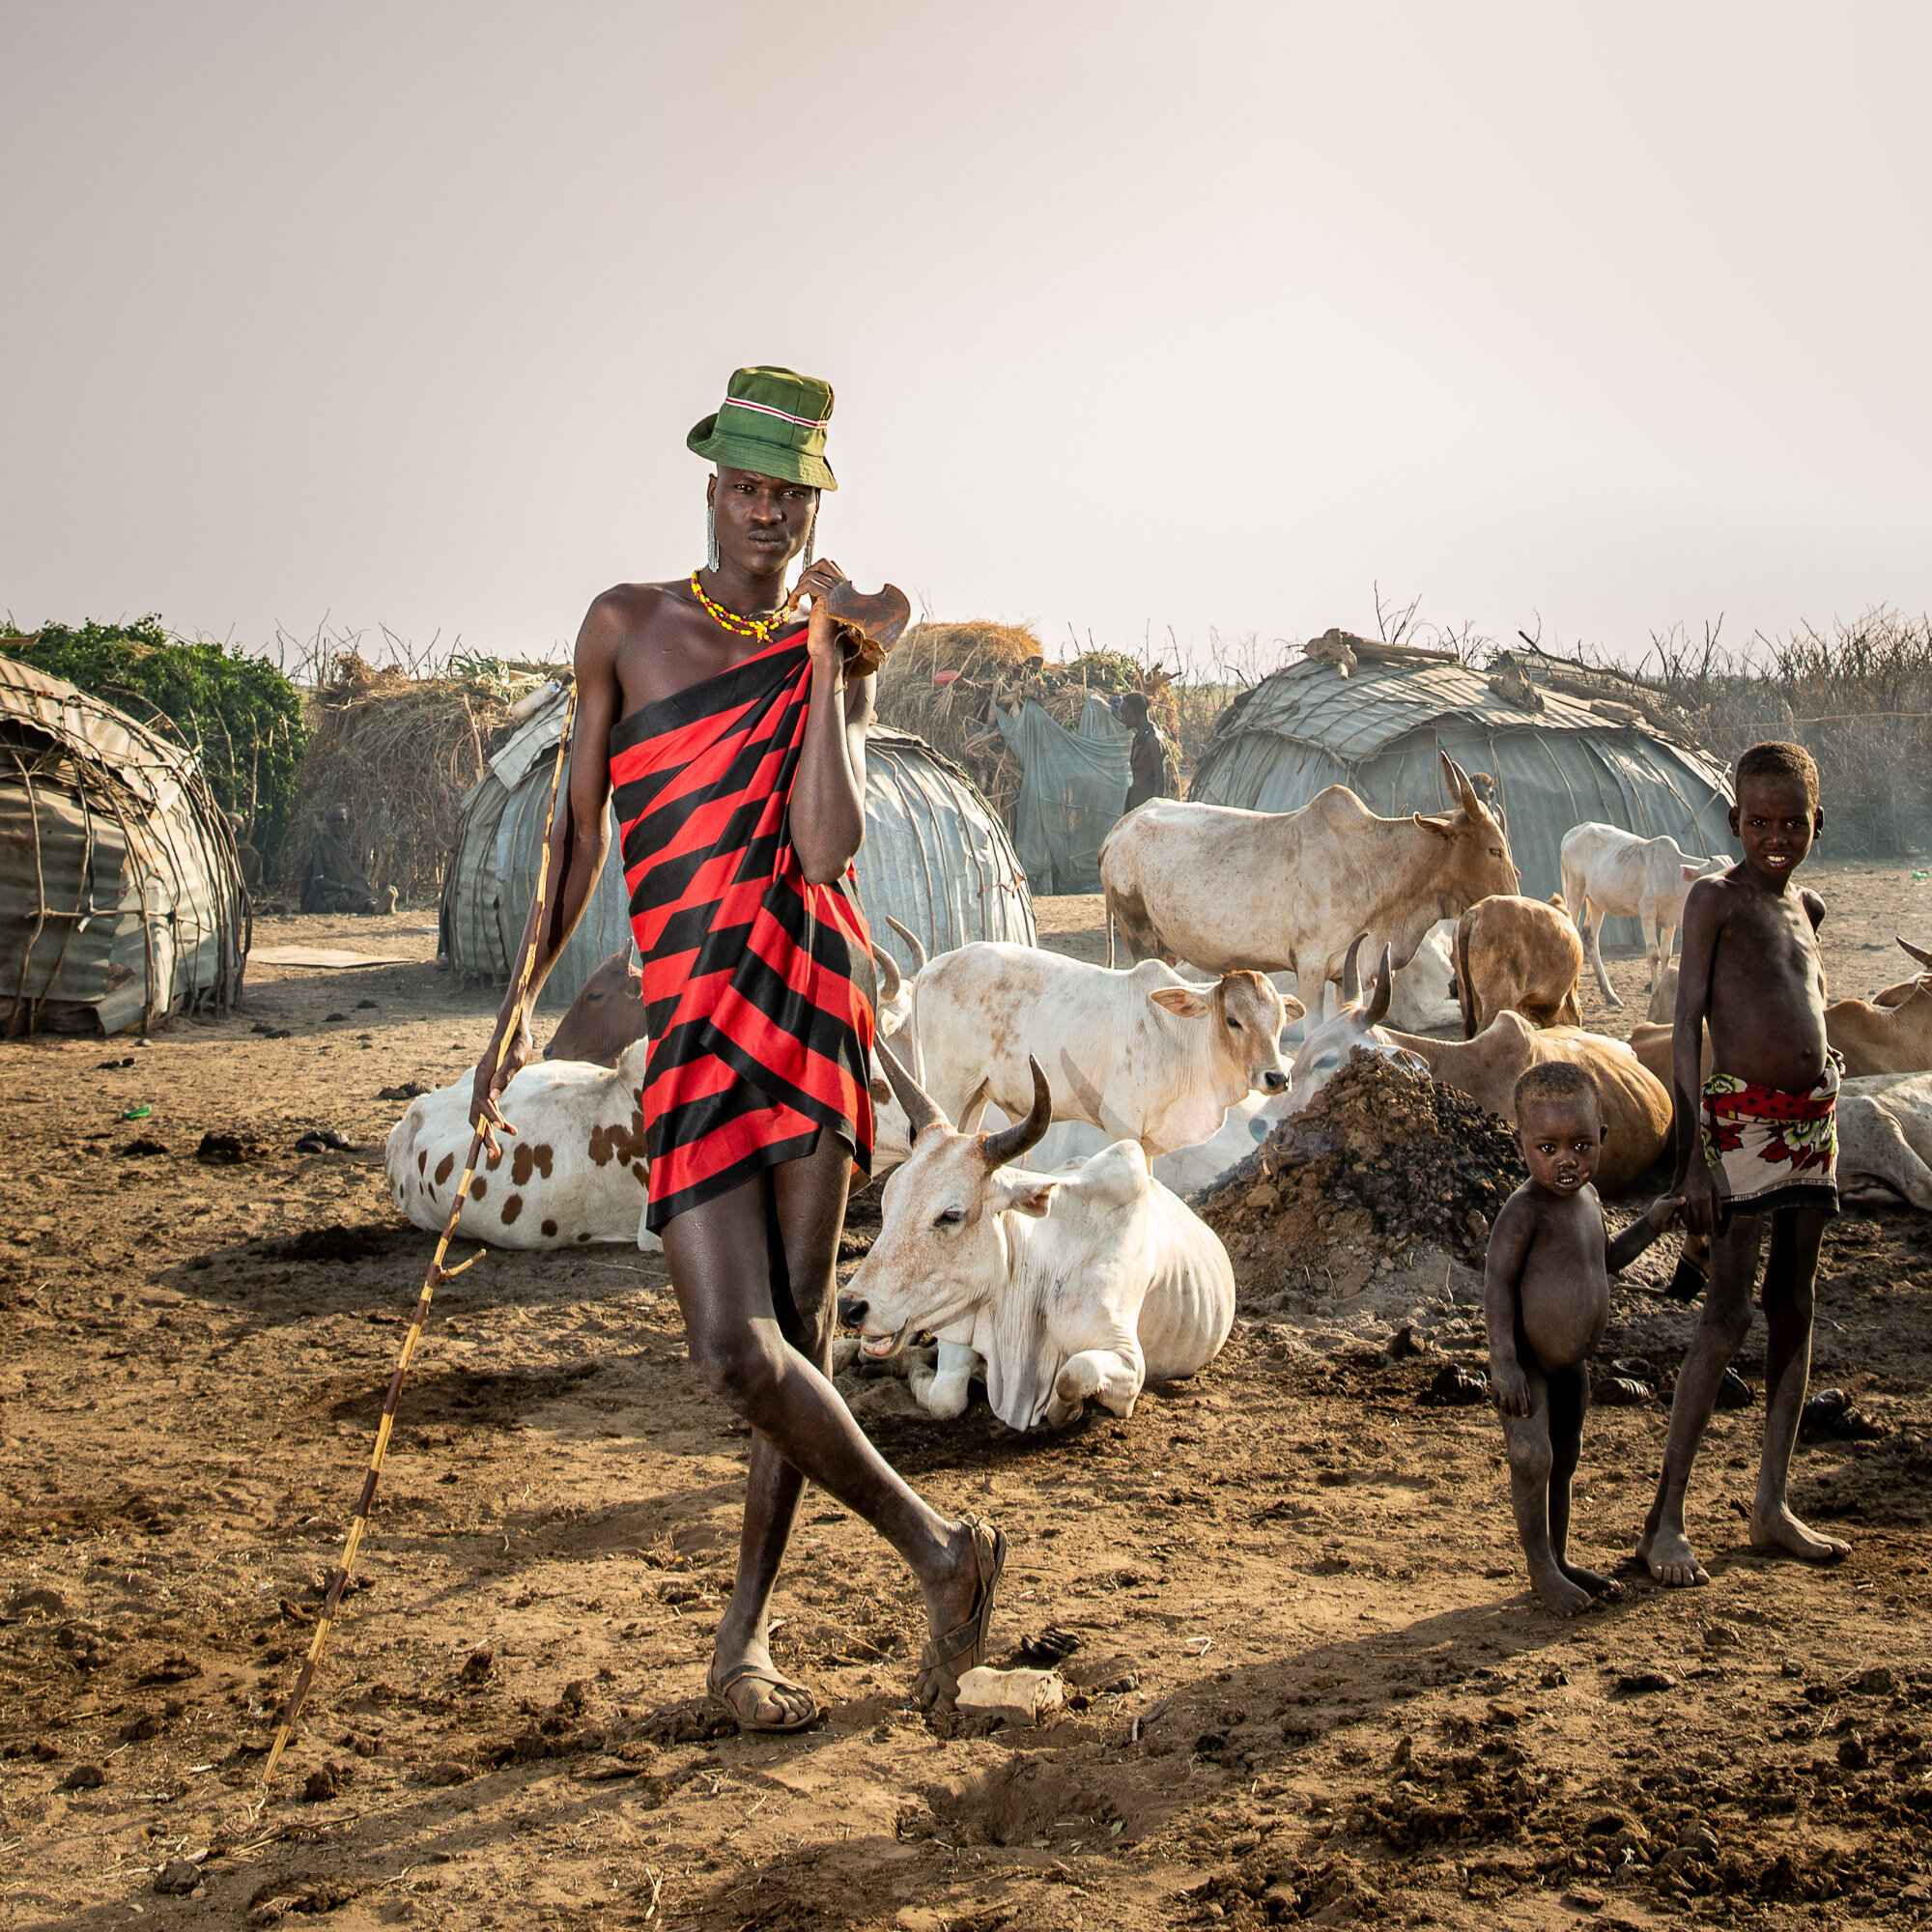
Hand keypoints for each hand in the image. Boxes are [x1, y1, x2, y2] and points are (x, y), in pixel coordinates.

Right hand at [469, 1008, 533, 1156]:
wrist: (514, 1029)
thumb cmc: (517, 1040)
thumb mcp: (517, 1056)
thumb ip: (505, 1074)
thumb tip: (494, 1097)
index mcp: (483, 1073)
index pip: (481, 1100)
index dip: (489, 1115)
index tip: (500, 1128)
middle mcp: (478, 1081)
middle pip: (475, 1114)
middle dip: (483, 1135)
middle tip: (494, 1155)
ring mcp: (482, 1086)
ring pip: (479, 1116)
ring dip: (487, 1135)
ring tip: (496, 1155)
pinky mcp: (489, 1089)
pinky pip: (489, 1111)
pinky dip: (497, 1123)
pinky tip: (512, 1131)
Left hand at [787, 557, 854, 673]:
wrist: (825, 648)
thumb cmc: (821, 630)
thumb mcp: (820, 603)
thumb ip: (818, 588)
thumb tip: (807, 574)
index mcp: (845, 587)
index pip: (830, 564)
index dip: (813, 571)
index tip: (804, 589)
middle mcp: (845, 587)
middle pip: (824, 562)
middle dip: (806, 573)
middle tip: (799, 591)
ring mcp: (838, 592)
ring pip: (812, 574)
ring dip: (798, 586)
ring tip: (794, 601)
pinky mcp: (829, 598)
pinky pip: (808, 584)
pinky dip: (796, 593)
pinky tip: (793, 606)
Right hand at [1491, 1359, 1529, 1417]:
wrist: (1503, 1361)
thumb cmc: (1516, 1371)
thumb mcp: (1524, 1380)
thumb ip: (1526, 1391)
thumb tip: (1529, 1402)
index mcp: (1519, 1389)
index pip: (1522, 1404)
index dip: (1524, 1411)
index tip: (1525, 1416)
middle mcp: (1511, 1390)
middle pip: (1513, 1407)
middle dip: (1515, 1413)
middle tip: (1516, 1415)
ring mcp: (1502, 1389)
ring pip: (1503, 1405)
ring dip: (1505, 1411)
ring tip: (1507, 1414)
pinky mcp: (1495, 1387)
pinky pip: (1494, 1399)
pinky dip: (1495, 1405)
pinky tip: (1497, 1408)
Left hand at [1648, 1194, 1685, 1233]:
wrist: (1654, 1225)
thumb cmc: (1660, 1212)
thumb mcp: (1668, 1204)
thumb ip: (1676, 1200)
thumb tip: (1684, 1198)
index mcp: (1666, 1198)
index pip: (1677, 1196)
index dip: (1681, 1200)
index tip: (1683, 1202)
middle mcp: (1669, 1205)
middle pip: (1680, 1206)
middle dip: (1679, 1211)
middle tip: (1675, 1212)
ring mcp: (1670, 1213)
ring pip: (1680, 1215)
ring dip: (1677, 1217)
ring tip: (1673, 1218)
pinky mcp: (1672, 1220)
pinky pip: (1678, 1221)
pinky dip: (1675, 1223)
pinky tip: (1671, 1224)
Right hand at [1678, 1162, 1721, 1238]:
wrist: (1690, 1162)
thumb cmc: (1705, 1175)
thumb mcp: (1714, 1189)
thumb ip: (1717, 1205)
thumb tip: (1719, 1220)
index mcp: (1705, 1199)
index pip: (1708, 1220)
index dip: (1710, 1230)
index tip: (1711, 1236)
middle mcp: (1694, 1200)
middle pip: (1696, 1221)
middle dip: (1700, 1230)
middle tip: (1703, 1235)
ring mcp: (1683, 1197)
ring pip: (1685, 1217)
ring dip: (1690, 1226)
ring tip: (1694, 1230)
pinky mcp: (1675, 1194)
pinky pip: (1677, 1209)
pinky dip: (1681, 1217)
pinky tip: (1684, 1220)